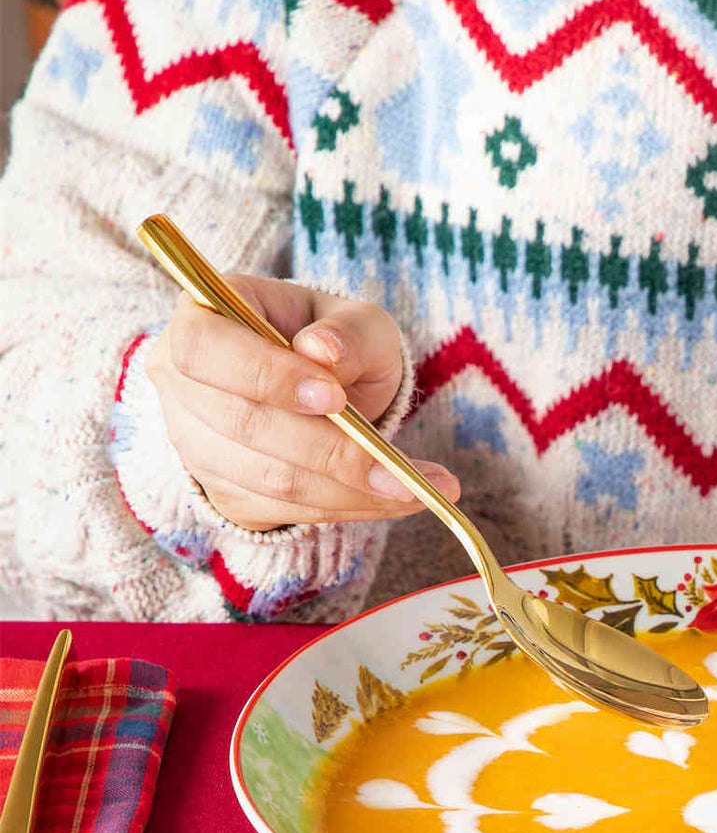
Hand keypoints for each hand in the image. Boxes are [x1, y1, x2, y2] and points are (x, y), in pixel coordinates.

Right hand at [148, 276, 459, 531]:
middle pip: (244, 426)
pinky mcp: (227, 493)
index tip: (334, 398)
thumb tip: (323, 351)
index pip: (206, 350)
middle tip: (400, 470)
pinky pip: (287, 511)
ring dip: (350, 491)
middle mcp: (183, 386)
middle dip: (330, 451)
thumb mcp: (357, 323)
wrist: (329, 394)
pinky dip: (350, 508)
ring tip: (416, 488)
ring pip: (270, 480)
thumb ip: (347, 332)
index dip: (267, 376)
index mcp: (200, 320)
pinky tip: (398, 499)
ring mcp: (197, 446)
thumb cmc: (336, 347)